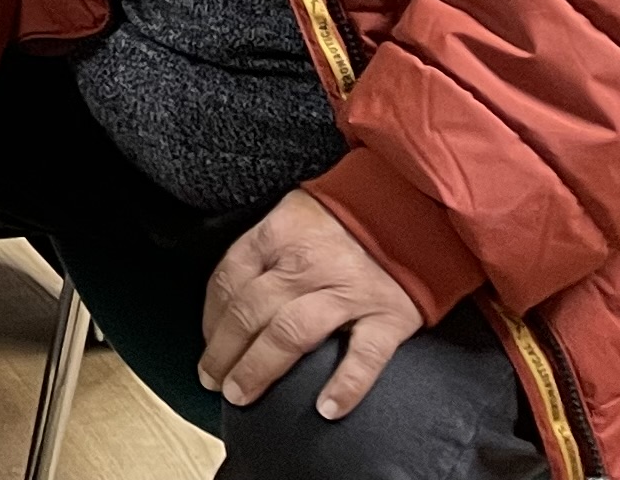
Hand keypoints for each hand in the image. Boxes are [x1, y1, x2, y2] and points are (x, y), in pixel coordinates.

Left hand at [204, 191, 418, 421]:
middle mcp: (307, 263)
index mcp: (278, 235)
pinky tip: (327, 409)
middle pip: (252, 311)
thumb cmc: (343, 220)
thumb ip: (264, 251)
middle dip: (225, 351)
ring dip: (260, 368)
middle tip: (212, 382)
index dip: (211, 318)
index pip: (229, 279)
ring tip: (241, 396)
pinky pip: (365, 355)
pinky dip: (346, 384)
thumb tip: (229, 298)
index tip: (207, 347)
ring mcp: (348, 291)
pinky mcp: (389, 315)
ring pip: (291, 333)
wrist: (413, 210)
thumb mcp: (292, 217)